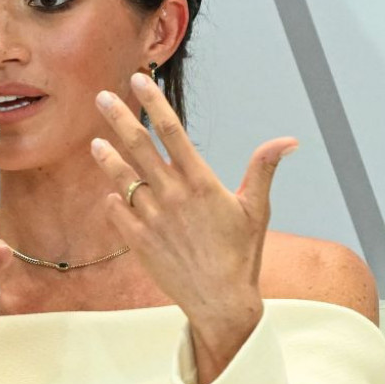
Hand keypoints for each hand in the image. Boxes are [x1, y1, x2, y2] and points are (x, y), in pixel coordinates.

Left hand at [91, 73, 296, 383]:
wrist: (221, 303)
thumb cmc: (241, 255)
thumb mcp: (256, 209)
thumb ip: (263, 169)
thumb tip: (289, 140)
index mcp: (201, 183)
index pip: (173, 132)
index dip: (154, 103)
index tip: (139, 80)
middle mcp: (173, 196)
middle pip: (139, 147)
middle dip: (119, 118)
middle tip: (101, 96)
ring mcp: (152, 219)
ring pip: (122, 178)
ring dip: (107, 158)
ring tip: (95, 143)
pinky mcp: (139, 242)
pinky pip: (118, 213)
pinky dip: (113, 200)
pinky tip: (112, 193)